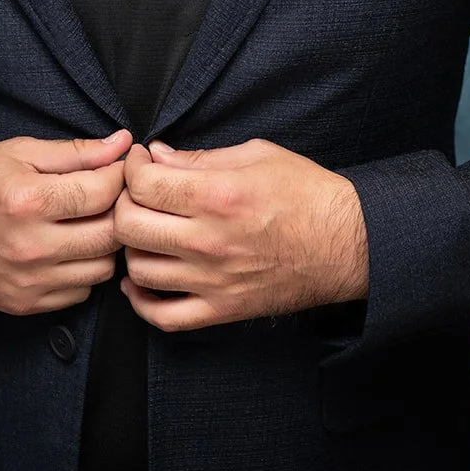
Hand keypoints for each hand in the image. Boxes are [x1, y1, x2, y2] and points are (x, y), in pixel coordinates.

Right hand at [0, 130, 131, 314]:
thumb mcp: (19, 151)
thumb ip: (75, 151)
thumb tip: (122, 143)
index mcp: (29, 200)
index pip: (103, 191)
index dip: (120, 174)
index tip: (119, 166)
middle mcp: (31, 246)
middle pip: (111, 235)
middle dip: (120, 210)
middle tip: (111, 195)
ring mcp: (27, 281)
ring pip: (102, 269)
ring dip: (105, 244)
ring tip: (89, 222)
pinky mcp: (23, 305)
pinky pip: (80, 293)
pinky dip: (83, 271)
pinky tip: (68, 248)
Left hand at [114, 138, 368, 331]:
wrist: (348, 243)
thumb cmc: (306, 191)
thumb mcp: (256, 154)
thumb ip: (200, 157)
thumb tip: (156, 156)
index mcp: (218, 195)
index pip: (143, 184)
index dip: (131, 167)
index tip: (139, 161)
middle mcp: (210, 240)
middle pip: (129, 226)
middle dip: (122, 203)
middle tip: (136, 192)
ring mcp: (213, 281)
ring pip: (139, 269)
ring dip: (131, 247)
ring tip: (145, 229)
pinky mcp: (222, 310)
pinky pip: (164, 316)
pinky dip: (141, 302)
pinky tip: (140, 280)